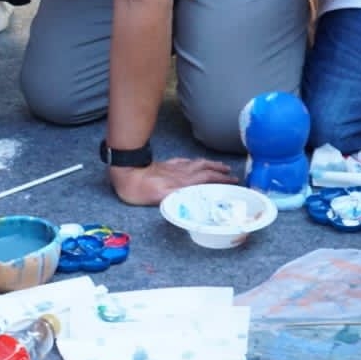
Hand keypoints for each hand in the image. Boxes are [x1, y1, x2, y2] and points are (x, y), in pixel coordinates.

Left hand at [108, 157, 235, 205]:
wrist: (126, 174)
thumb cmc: (140, 190)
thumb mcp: (159, 198)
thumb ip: (178, 197)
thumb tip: (194, 197)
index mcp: (182, 182)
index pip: (207, 179)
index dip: (221, 179)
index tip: (234, 181)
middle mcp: (181, 173)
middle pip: (206, 169)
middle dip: (220, 172)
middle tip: (232, 174)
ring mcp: (174, 167)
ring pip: (197, 163)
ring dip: (211, 164)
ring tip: (221, 166)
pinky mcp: (166, 164)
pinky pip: (185, 161)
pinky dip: (195, 161)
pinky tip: (196, 162)